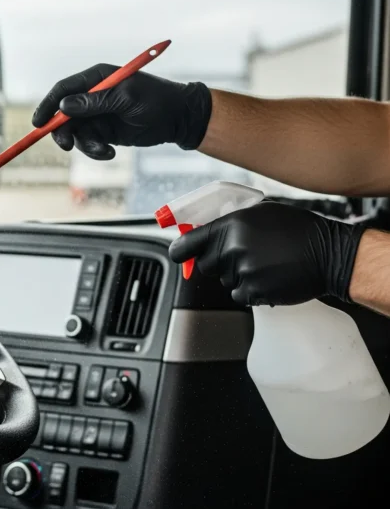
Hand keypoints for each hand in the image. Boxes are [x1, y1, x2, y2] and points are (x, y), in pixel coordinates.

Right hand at [32, 65, 211, 158]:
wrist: (179, 119)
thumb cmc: (156, 100)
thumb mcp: (125, 99)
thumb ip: (94, 103)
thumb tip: (64, 107)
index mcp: (97, 78)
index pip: (64, 89)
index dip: (48, 105)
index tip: (39, 123)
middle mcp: (93, 95)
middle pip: (64, 114)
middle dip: (63, 131)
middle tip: (66, 145)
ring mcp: (97, 115)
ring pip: (76, 133)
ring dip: (85, 145)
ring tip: (104, 150)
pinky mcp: (104, 131)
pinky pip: (89, 143)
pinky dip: (95, 151)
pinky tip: (110, 152)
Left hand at [169, 201, 365, 305]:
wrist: (329, 254)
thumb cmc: (298, 230)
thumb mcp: (261, 213)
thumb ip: (230, 223)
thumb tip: (205, 232)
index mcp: (231, 226)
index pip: (187, 243)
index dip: (180, 251)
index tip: (179, 255)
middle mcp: (233, 249)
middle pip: (204, 265)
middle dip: (217, 263)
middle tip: (241, 257)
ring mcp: (243, 272)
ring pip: (224, 280)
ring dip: (238, 276)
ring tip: (263, 264)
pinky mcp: (254, 292)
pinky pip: (239, 295)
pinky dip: (250, 290)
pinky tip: (268, 277)